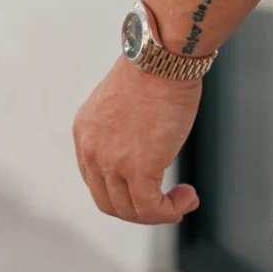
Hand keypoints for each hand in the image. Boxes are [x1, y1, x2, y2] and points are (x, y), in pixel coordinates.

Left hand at [73, 58, 201, 223]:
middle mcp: (91, 151)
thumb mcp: (125, 101)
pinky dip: (169, 211)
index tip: (151, 189)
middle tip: (168, 203)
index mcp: (85, 133)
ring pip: (130, 210)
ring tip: (183, 201)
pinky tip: (187, 198)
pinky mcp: (138, 168)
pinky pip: (150, 208)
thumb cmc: (155, 70)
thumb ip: (125, 125)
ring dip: (159, 212)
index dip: (125, 192)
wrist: (163, 59)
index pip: (97, 180)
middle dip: (140, 210)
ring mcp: (112, 162)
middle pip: (109, 202)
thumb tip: (147, 144)